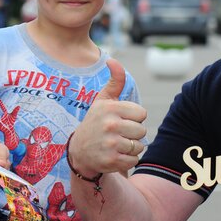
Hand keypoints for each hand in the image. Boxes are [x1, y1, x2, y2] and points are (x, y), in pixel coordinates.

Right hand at [69, 59, 147, 176]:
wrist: (79, 151)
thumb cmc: (95, 122)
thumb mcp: (102, 100)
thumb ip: (114, 81)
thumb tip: (112, 59)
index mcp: (110, 108)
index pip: (141, 113)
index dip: (133, 118)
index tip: (121, 119)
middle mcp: (110, 125)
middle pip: (142, 131)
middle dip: (133, 134)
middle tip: (118, 134)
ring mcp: (110, 144)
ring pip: (139, 146)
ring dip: (131, 148)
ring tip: (117, 145)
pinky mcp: (111, 161)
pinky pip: (134, 160)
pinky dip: (128, 160)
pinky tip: (115, 155)